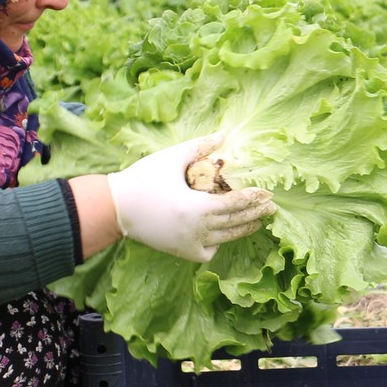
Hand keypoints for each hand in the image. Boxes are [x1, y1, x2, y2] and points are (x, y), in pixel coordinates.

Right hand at [106, 135, 273, 261]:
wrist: (115, 207)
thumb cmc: (143, 179)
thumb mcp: (172, 158)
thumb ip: (199, 147)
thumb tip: (224, 134)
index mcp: (197, 207)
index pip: (234, 203)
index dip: (253, 198)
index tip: (268, 194)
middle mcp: (196, 229)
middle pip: (235, 222)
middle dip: (255, 214)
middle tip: (271, 207)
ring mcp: (189, 243)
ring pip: (224, 238)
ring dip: (242, 230)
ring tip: (256, 222)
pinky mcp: (180, 251)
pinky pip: (207, 252)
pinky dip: (217, 244)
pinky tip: (222, 234)